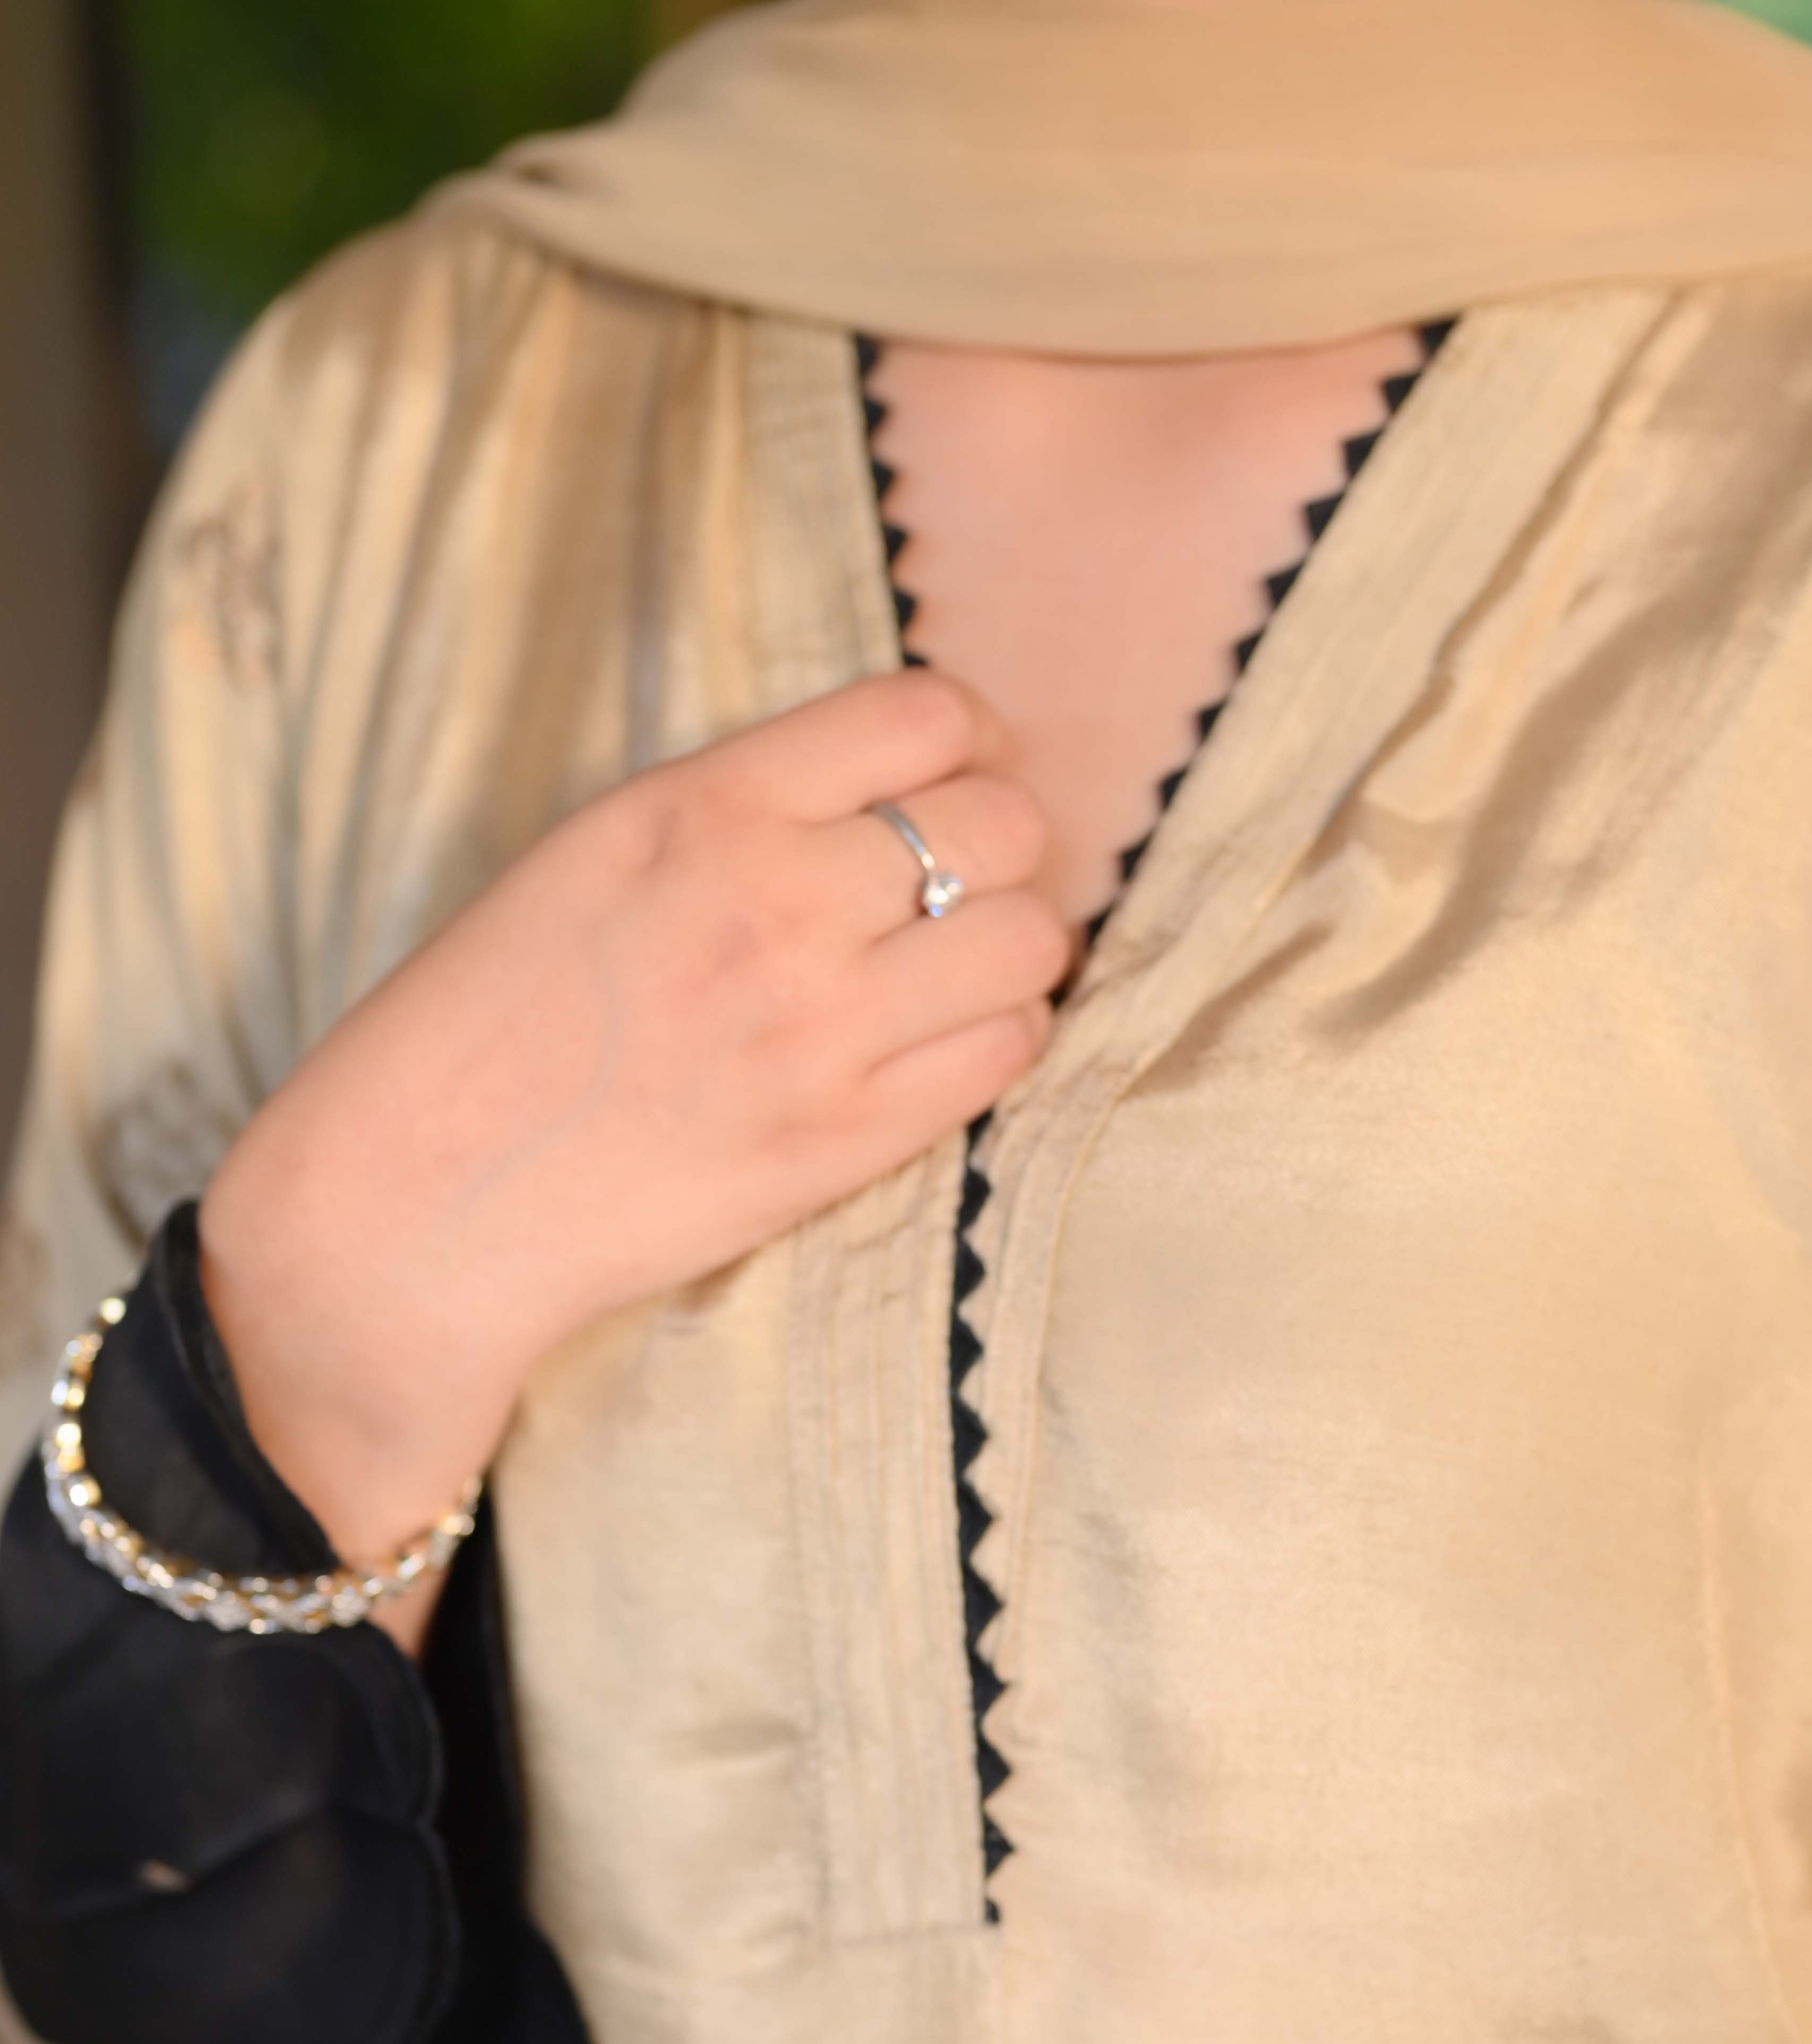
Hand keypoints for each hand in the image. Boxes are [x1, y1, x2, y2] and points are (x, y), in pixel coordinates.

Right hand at [198, 672, 1068, 1640]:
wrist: (423, 1201)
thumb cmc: (492, 1022)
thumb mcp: (596, 854)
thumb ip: (740, 810)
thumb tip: (891, 785)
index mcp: (702, 806)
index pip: (925, 715)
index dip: (970, 744)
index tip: (953, 781)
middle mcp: (776, 900)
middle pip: (1004, 824)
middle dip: (1001, 847)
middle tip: (958, 889)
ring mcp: (820, 1025)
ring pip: (1030, 939)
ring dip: (1012, 948)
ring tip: (959, 973)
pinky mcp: (845, 1138)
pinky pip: (1005, 1053)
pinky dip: (998, 1039)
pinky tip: (942, 1046)